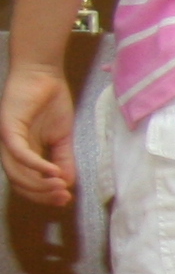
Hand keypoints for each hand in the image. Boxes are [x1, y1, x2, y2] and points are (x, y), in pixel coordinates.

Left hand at [0, 61, 71, 205]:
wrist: (44, 74)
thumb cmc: (51, 101)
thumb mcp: (62, 137)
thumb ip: (65, 160)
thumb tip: (68, 183)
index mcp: (22, 153)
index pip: (27, 183)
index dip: (45, 195)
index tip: (66, 199)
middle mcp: (10, 150)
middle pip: (20, 184)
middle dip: (43, 195)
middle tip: (64, 197)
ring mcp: (6, 140)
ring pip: (17, 174)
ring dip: (40, 185)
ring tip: (61, 187)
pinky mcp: (7, 129)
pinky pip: (20, 154)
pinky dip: (37, 166)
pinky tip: (54, 172)